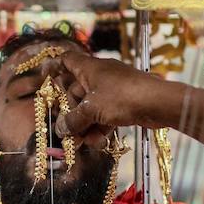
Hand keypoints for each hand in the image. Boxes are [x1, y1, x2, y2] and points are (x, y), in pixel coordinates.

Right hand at [51, 52, 166, 144]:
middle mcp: (100, 76)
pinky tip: (99, 142)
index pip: (67, 60)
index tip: (44, 79)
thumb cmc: (121, 97)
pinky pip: (105, 115)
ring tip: (81, 143)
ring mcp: (113, 90)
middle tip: (65, 130)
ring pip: (91, 107)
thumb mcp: (92, 110)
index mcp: (89, 68)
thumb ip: (73, 120)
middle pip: (76, 91)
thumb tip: (61, 129)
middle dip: (70, 112)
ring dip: (85, 125)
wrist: (158, 103)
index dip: (54, 67)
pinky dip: (100, 127)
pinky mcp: (124, 104)